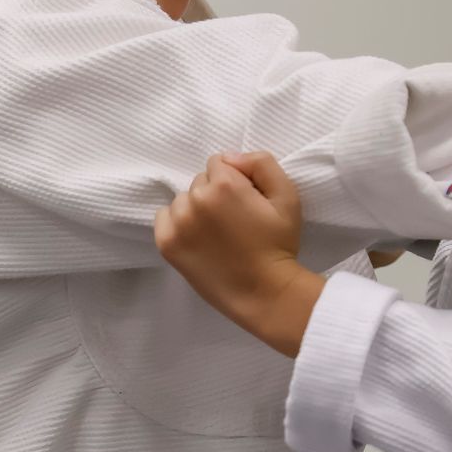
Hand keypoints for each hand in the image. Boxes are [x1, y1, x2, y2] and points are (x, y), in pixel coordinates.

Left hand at [153, 150, 324, 357]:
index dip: (237, 181)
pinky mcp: (167, 244)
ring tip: (217, 234)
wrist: (265, 293)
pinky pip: (164, 218)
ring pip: (183, 200)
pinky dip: (177, 224)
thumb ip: (261, 163)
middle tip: (234, 222)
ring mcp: (178, 223)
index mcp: (224, 185)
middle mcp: (195, 200)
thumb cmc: (279, 245)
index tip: (247, 204)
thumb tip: (230, 158)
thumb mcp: (287, 196)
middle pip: (200, 181)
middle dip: (215, 194)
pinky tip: (198, 239)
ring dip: (196, 209)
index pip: (220, 163)